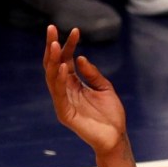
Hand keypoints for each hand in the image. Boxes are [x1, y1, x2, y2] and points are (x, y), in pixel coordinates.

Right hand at [43, 25, 127, 155]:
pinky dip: (60, 79)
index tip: (75, 31)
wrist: (115, 138)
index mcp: (74, 83)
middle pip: (54, 64)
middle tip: (52, 28)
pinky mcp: (64, 112)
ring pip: (52, 76)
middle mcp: (65, 90)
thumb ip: (93, 74)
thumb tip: (79, 58)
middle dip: (52, 47)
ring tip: (54, 44)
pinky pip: (59, 93)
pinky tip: (63, 66)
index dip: (68, 45)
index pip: (65, 60)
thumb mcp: (105, 88)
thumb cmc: (111, 115)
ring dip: (52, 60)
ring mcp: (63, 101)